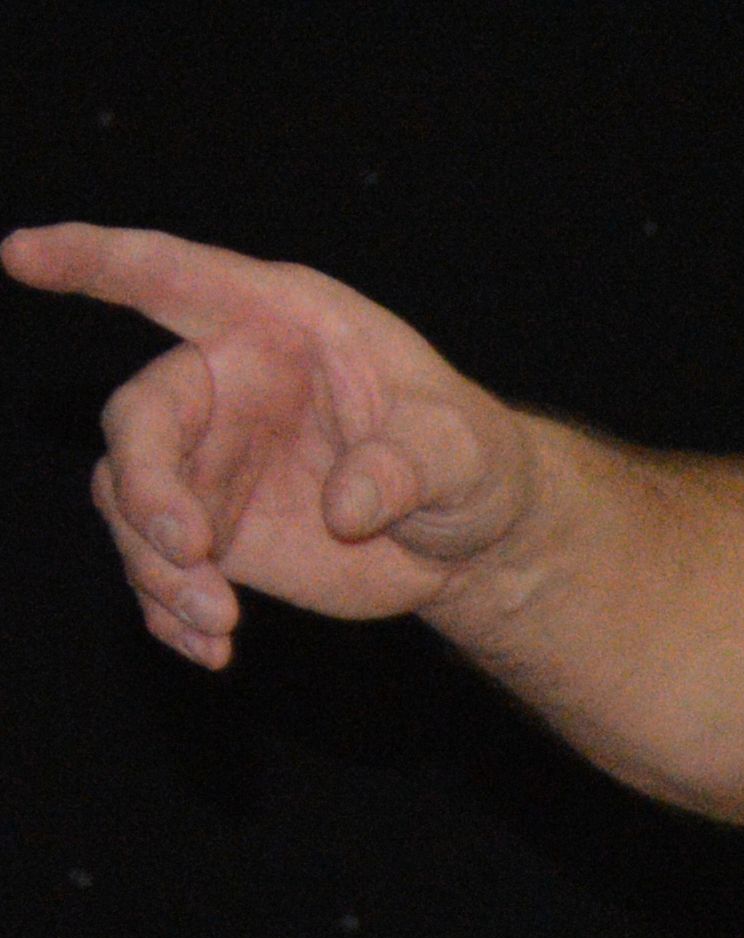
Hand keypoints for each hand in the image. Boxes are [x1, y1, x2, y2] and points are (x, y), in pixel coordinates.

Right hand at [8, 225, 539, 664]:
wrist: (470, 538)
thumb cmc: (469, 459)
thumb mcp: (465, 450)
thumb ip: (412, 464)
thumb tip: (348, 505)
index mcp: (276, 323)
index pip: (169, 276)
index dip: (92, 260)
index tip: (22, 255)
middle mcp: (224, 383)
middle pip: (140, 419)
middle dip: (147, 486)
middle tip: (187, 550)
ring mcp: (208, 458)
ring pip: (131, 499)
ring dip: (155, 564)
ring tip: (215, 618)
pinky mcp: (210, 529)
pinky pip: (156, 562)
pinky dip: (170, 608)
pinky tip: (210, 647)